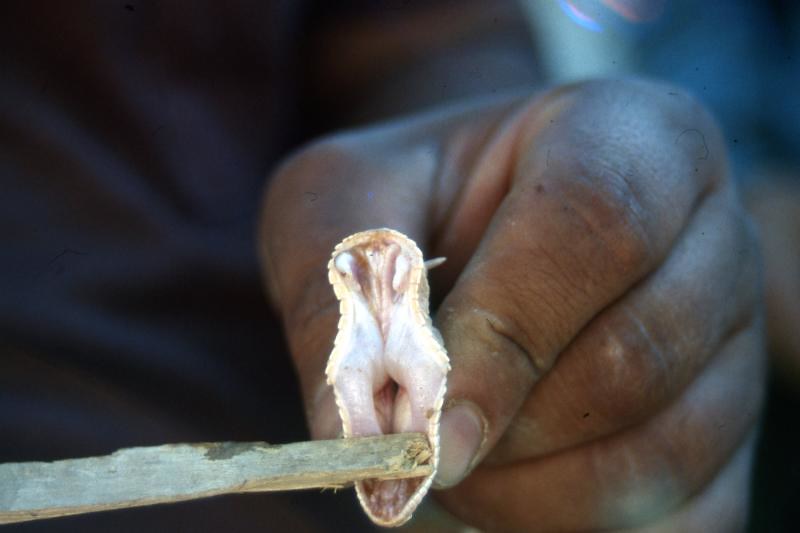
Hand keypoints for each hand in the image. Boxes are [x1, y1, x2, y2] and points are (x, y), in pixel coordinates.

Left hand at [259, 80, 763, 530]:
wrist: (464, 233)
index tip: (425, 416)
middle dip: (502, 426)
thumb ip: (336, 290)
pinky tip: (511, 485)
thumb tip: (352, 430)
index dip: (507, 327)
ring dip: (525, 488)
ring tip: (458, 453)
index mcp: (631, 136)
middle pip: (631, 358)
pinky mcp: (727, 443)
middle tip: (422, 441)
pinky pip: (677, 518)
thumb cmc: (410, 203)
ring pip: (654, 456)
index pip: (599, 222)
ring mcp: (730, 349)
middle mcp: (708, 240)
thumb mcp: (343, 201)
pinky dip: (569, 523)